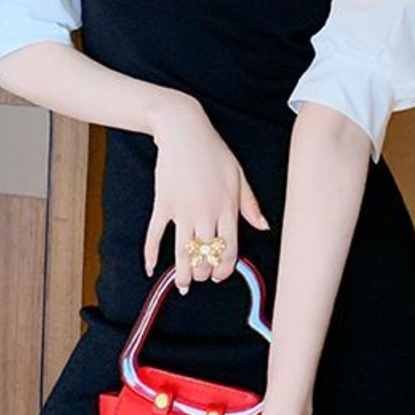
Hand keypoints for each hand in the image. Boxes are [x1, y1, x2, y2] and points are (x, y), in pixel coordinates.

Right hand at [145, 97, 269, 290]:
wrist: (184, 129)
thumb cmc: (214, 151)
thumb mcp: (239, 175)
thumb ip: (250, 204)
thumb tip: (264, 226)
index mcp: (228, 208)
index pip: (229, 250)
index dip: (224, 269)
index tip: (219, 276)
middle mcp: (206, 213)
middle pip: (206, 256)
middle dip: (203, 273)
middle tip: (200, 278)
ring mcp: (183, 209)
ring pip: (183, 252)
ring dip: (182, 274)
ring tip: (182, 284)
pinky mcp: (163, 203)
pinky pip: (155, 234)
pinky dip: (150, 253)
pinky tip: (150, 268)